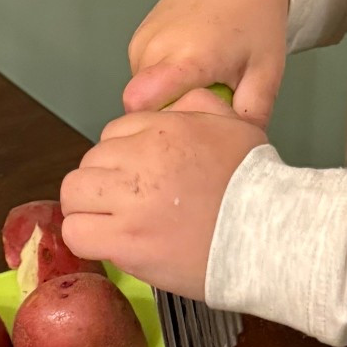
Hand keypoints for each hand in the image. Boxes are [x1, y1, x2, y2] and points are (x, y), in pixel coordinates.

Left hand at [61, 90, 266, 297]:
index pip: (113, 133)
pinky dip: (86, 237)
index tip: (138, 178)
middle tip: (126, 203)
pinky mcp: (125, 241)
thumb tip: (173, 103)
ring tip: (112, 223)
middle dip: (103, 180)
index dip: (122, 157)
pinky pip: (77, 232)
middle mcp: (141, 159)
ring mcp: (130, 202)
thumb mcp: (236, 126)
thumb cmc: (257, 186)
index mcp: (165, 129)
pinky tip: (108, 242)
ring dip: (88, 208)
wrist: (270, 236)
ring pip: (75, 193)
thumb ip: (201, 105)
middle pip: (90, 161)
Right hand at [124, 0, 289, 124]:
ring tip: (202, 81)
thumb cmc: (255, 19)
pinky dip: (163, 80)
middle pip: (144, 107)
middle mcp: (157, 46)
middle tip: (207, 104)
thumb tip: (237, 153)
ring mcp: (143, 40)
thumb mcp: (267, 73)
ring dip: (168, 97)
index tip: (186, 128)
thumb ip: (252, 116)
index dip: (158, 125)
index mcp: (189, 56)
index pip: (141, 102)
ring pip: (142, 93)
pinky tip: (189, 68)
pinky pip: (141, 76)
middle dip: (172, 115)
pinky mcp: (137, 38)